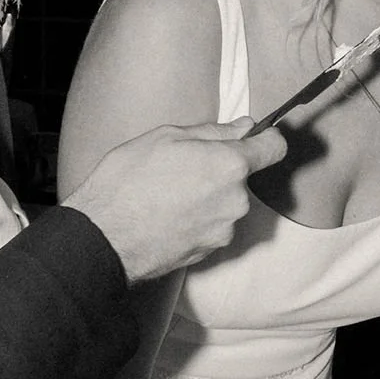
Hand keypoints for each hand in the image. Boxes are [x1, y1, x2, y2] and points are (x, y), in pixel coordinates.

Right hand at [66, 116, 285, 283]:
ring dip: (208, 196)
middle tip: (182, 166)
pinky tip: (167, 214)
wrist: (105, 236)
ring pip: (226, 203)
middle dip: (220, 170)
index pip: (274, 147)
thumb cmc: (128, 182)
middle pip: (242, 177)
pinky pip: (212, 226)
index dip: (265, 139)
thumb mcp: (166, 138)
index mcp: (229, 165)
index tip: (252, 137)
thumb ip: (213, 132)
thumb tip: (243, 127)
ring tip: (168, 194)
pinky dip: (197, 219)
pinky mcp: (209, 251)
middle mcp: (236, 200)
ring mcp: (224, 229)